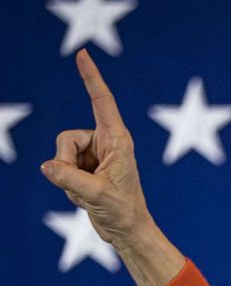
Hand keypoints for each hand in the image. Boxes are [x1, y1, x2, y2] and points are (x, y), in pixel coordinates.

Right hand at [42, 48, 182, 285]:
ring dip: (68, 179)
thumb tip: (47, 166)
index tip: (82, 54)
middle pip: (65, 139)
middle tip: (85, 187)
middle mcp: (105, 143)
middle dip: (66, 164)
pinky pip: (61, 169)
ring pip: (60, 155)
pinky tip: (86, 197)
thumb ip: (71, 179)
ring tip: (89, 194)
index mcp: (117, 140)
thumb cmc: (123, 212)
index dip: (91, 78)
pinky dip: (68, 187)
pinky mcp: (85, 168)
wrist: (127, 231)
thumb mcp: (97, 195)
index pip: (101, 102)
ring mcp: (94, 155)